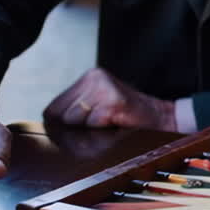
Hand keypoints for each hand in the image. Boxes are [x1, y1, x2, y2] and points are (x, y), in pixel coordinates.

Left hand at [43, 67, 175, 129]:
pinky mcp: (113, 100)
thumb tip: (48, 128)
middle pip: (61, 115)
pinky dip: (102, 129)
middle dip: (76, 127)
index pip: (53, 108)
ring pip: (75, 119)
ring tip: (108, 123)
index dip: (59, 126)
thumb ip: (74, 112)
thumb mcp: (98, 107)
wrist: (162, 119)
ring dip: (90, 129)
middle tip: (99, 125)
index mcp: (88, 77)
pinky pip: (92, 123)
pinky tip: (116, 123)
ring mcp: (104, 87)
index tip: (76, 131)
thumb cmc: (128, 118)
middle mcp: (94, 77)